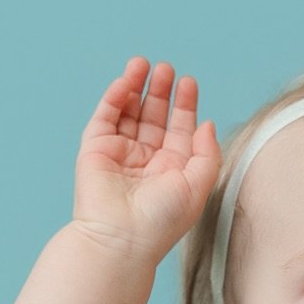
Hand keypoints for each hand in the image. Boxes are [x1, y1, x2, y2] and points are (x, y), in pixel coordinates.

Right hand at [72, 59, 222, 260]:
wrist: (122, 239)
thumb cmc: (162, 221)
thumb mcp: (199, 186)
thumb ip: (208, 154)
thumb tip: (207, 124)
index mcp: (171, 171)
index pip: (178, 130)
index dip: (184, 105)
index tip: (189, 82)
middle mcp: (146, 161)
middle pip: (154, 116)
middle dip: (160, 91)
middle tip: (167, 69)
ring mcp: (119, 154)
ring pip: (128, 112)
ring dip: (136, 87)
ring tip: (145, 65)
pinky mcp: (95, 150)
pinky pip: (106, 117)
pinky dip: (115, 97)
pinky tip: (126, 81)